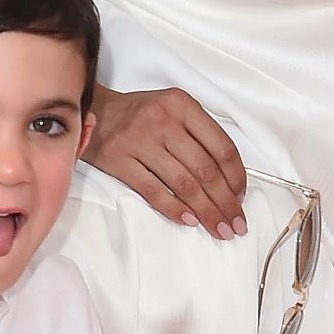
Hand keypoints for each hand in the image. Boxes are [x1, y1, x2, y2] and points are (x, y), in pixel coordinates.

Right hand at [84, 82, 246, 237]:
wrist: (93, 111)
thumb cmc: (139, 115)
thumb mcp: (173, 109)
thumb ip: (199, 135)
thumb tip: (228, 180)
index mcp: (182, 105)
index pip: (221, 146)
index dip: (236, 178)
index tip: (240, 199)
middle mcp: (163, 120)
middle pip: (205, 170)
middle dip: (225, 203)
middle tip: (235, 225)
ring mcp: (139, 140)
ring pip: (183, 184)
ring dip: (205, 211)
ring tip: (217, 229)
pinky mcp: (119, 160)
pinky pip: (153, 190)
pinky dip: (174, 208)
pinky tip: (189, 220)